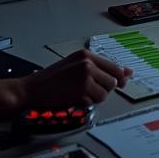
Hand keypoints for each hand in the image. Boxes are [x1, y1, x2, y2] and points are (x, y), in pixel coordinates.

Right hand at [0, 50, 133, 120]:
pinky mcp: (81, 90)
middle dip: (105, 88)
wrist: (31, 89)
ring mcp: (85, 77)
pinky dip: (87, 103)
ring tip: (80, 93)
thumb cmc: (51, 78)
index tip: (123, 81)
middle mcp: (88, 63)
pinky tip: (75, 98)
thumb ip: (99, 67)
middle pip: (113, 80)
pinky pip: (95, 101)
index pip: (114, 66)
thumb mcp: (75, 65)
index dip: (120, 76)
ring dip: (95, 97)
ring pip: (105, 92)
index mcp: (86, 55)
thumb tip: (127, 73)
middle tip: (90, 90)